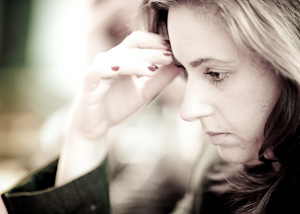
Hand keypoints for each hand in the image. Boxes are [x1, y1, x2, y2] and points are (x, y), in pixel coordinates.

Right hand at [66, 31, 180, 140]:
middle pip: (133, 45)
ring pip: (119, 57)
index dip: (157, 42)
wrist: (97, 125)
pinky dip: (110, 68)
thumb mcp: (145, 92)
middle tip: (171, 56)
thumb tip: (180, 65)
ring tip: (154, 69)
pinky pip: (99, 70)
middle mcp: (111, 58)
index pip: (140, 40)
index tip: (176, 49)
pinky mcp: (89, 80)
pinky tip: (122, 70)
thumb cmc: (118, 105)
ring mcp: (99, 67)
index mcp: (124, 58)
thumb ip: (161, 79)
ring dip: (137, 61)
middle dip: (153, 50)